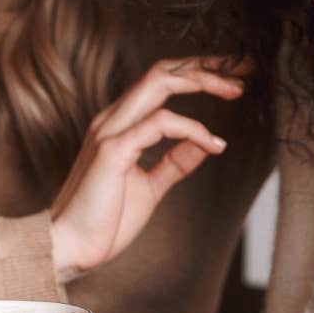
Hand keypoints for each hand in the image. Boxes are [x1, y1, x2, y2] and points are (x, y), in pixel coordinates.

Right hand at [48, 57, 243, 280]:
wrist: (69, 247)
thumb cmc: (103, 221)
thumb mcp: (150, 187)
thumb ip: (174, 163)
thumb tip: (206, 144)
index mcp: (120, 125)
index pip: (161, 81)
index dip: (198, 73)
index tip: (234, 78)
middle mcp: (113, 119)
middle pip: (163, 71)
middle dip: (205, 65)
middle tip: (244, 71)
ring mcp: (111, 131)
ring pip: (159, 82)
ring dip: (202, 80)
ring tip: (235, 90)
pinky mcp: (113, 149)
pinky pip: (160, 123)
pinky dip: (192, 128)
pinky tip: (213, 143)